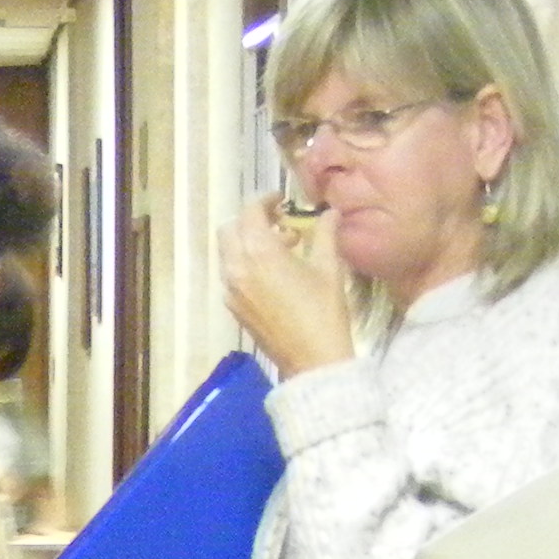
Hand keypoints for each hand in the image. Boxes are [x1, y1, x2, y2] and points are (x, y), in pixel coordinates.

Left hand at [221, 196, 354, 378]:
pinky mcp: (233, 306)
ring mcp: (231, 289)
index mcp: (259, 253)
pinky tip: (275, 273)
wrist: (311, 358)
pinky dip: (247, 263)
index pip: (249, 212)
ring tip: (285, 247)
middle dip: (252, 221)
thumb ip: (325, 233)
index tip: (282, 200)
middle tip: (280, 223)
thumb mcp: (328, 267)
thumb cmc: (324, 310)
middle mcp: (237, 268)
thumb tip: (329, 211)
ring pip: (229, 252)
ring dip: (249, 242)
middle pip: (230, 230)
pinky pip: (232, 274)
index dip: (264, 200)